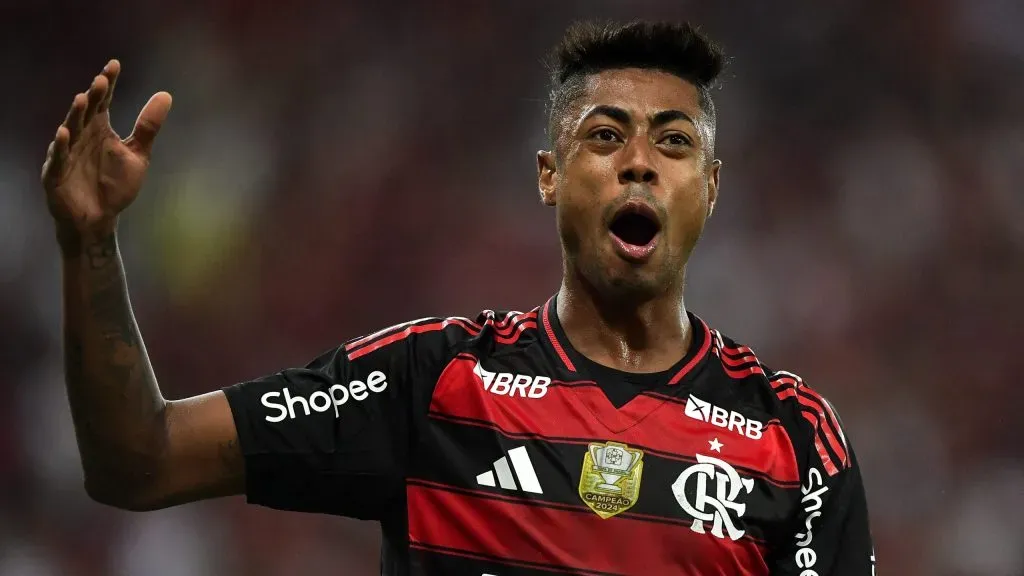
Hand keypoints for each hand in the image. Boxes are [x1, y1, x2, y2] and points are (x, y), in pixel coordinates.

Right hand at [41, 60, 171, 247]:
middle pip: (87, 113)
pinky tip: (64, 134)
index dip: (108, 84)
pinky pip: (57, 159)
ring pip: (70, 131)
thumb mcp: (138, 154)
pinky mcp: (57, 175)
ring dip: (75, 116)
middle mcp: (81, 137)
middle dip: (93, 97)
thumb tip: (166, 94)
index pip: (104, 102)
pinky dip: (60, 147)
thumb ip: (148, 126)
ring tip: (82, 99)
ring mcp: (67, 155)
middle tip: (101, 80)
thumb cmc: (115, 184)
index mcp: (99, 130)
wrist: (100, 218)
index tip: (115, 65)